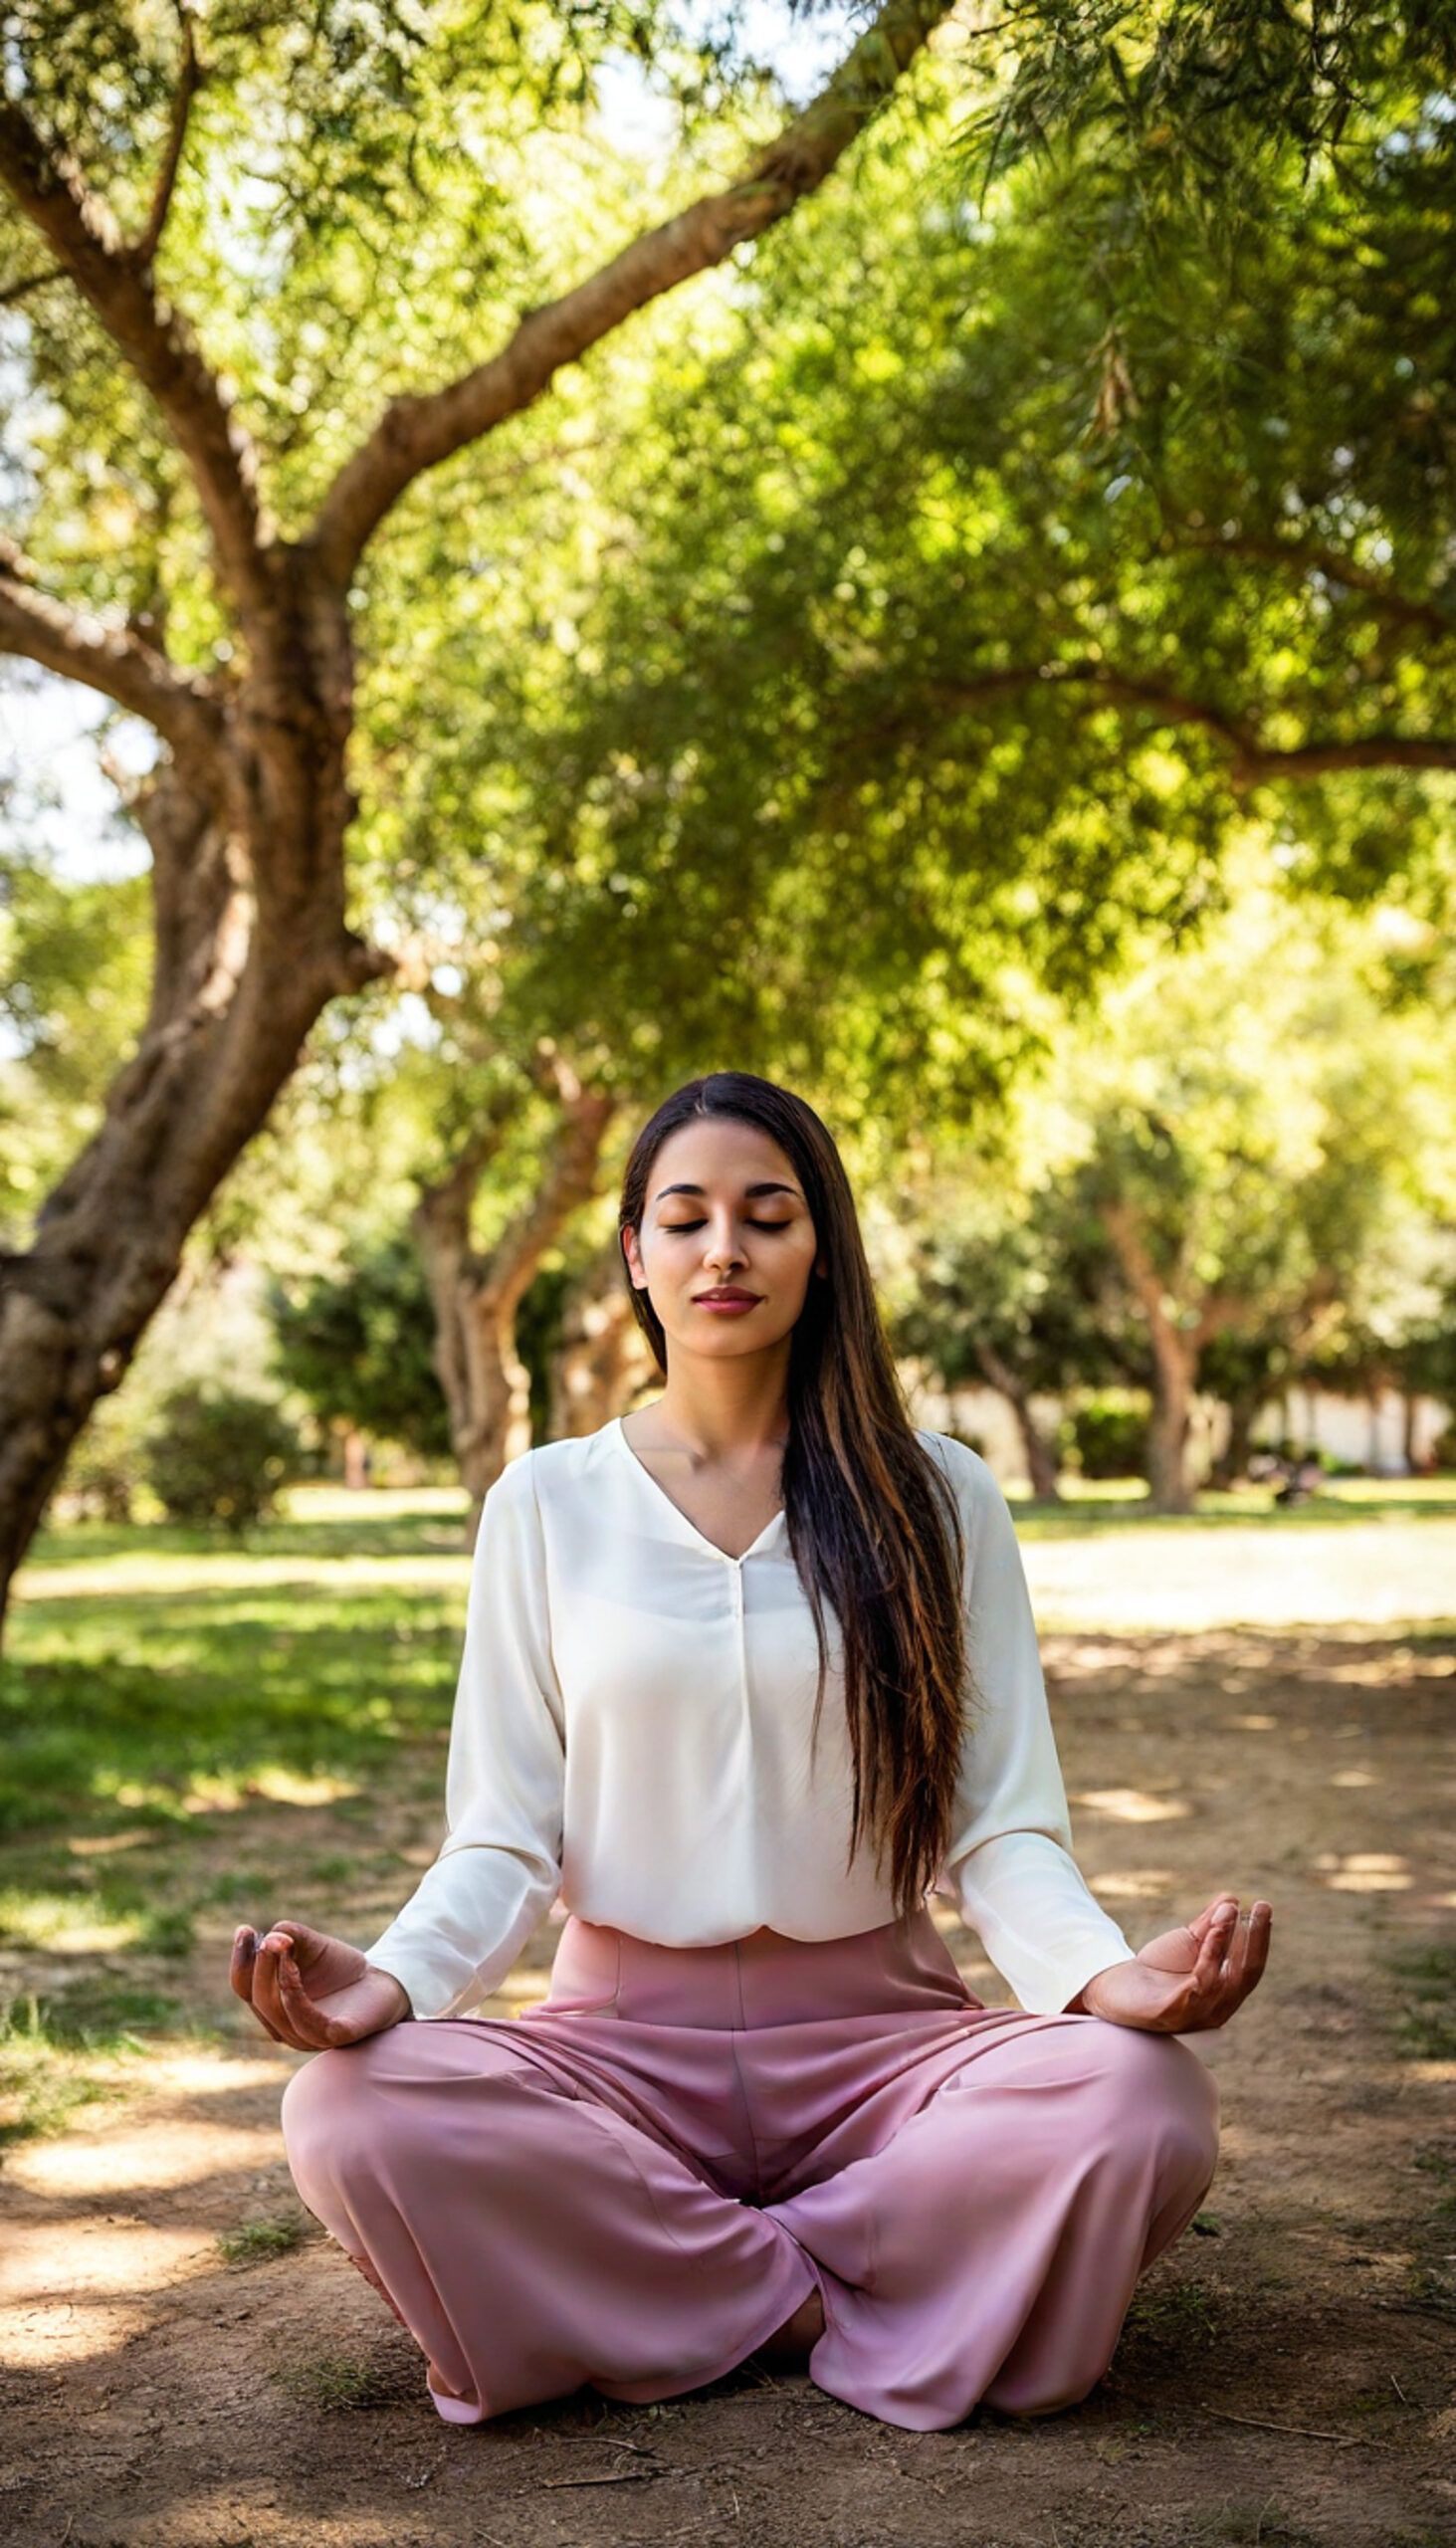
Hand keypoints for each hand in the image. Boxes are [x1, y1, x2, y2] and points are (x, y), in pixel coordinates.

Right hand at [231, 1919, 410, 2050]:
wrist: (382, 1981)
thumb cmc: (339, 1966)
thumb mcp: (309, 1944)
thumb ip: (288, 1935)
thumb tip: (270, 1939)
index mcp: (271, 2006)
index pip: (243, 1987)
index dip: (240, 1960)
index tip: (245, 1930)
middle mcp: (284, 2027)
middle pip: (257, 1999)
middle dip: (258, 1967)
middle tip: (268, 1938)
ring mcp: (308, 2037)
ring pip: (277, 2012)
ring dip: (275, 1976)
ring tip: (283, 1945)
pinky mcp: (334, 2037)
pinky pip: (307, 2023)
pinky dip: (294, 1997)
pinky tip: (292, 1969)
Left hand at [1073, 1893, 1271, 2033]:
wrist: (1115, 1989)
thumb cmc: (1157, 1970)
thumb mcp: (1188, 1943)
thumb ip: (1209, 1925)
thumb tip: (1231, 1899)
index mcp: (1225, 1994)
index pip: (1251, 1966)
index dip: (1260, 1937)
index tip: (1264, 1907)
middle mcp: (1217, 2010)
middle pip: (1247, 1974)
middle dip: (1256, 1938)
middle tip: (1263, 1906)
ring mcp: (1196, 2015)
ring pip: (1226, 1978)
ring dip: (1230, 1940)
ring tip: (1232, 1911)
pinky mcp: (1173, 2013)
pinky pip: (1200, 1984)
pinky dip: (1210, 1955)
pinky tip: (1212, 1932)